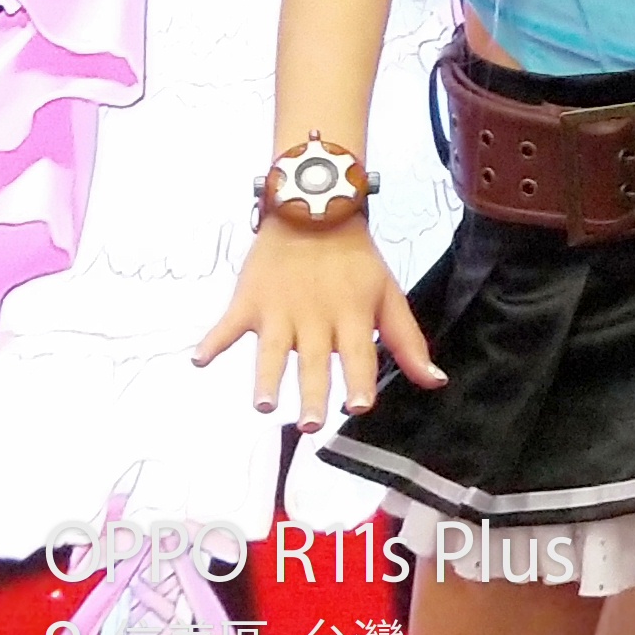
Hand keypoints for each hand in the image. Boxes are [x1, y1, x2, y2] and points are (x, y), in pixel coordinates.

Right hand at [193, 214, 442, 428]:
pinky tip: (199, 359)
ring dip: (265, 377)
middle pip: (314, 361)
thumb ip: (408, 341)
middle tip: (310, 424)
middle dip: (312, 393)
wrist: (315, 210)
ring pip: (271, 350)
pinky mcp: (249, 301)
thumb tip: (435, 382)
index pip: (358, 354)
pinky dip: (213, 340)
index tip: (360, 406)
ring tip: (261, 404)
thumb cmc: (356, 261)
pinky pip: (228, 324)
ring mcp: (279, 310)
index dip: (359, 380)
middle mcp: (316, 317)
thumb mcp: (388, 294)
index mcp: (352, 316)